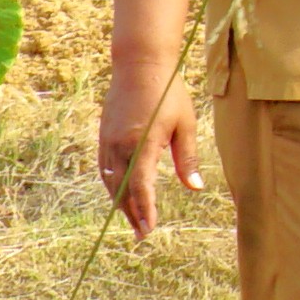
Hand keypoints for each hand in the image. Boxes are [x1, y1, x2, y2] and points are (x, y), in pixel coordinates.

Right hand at [93, 67, 209, 233]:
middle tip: (142, 233)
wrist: (139, 65)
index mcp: (142, 144)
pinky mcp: (103, 136)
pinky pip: (104, 168)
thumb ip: (187, 158)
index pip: (141, 187)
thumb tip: (195, 187)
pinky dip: (112, 184)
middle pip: (123, 189)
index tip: (149, 229)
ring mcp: (108, 141)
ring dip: (120, 202)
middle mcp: (120, 146)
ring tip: (132, 218)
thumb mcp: (185, 125)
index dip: (145, 211)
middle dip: (131, 213)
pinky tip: (120, 193)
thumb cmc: (168, 93)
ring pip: (111, 181)